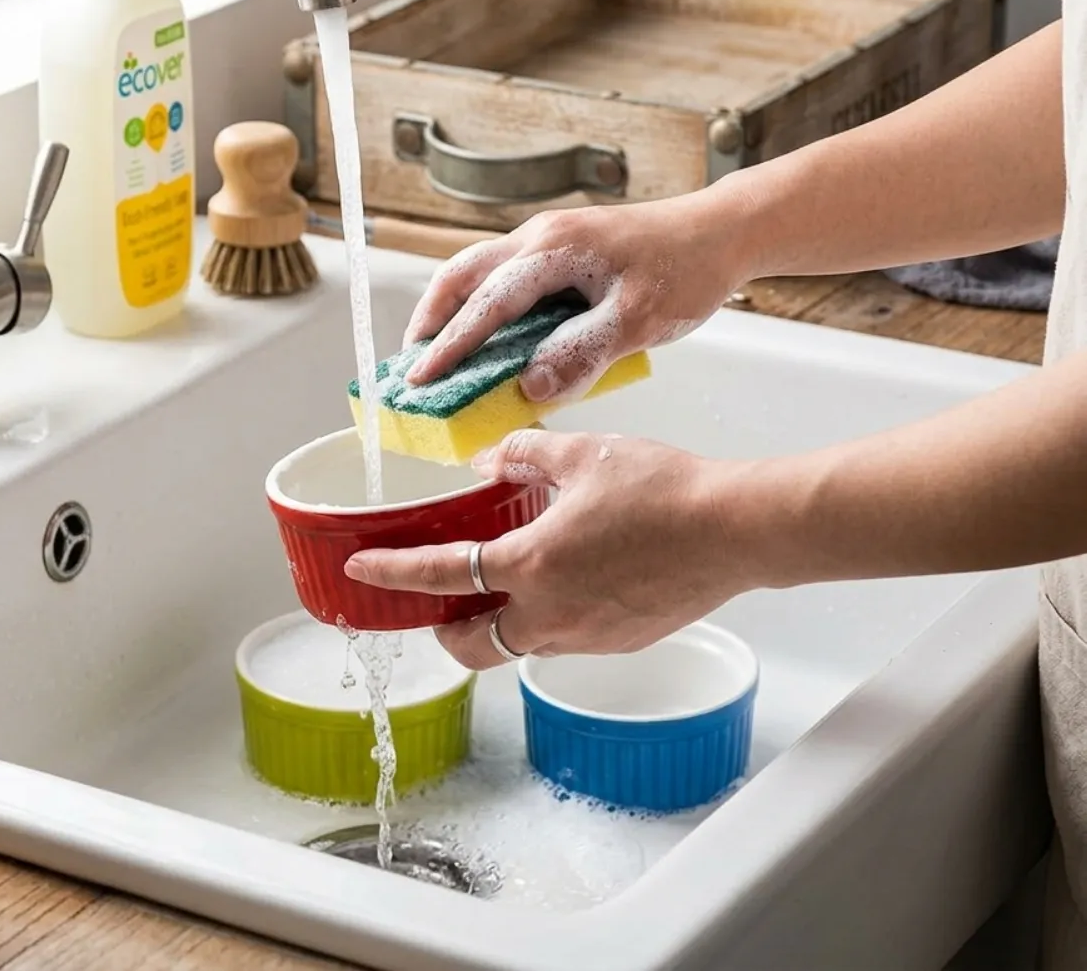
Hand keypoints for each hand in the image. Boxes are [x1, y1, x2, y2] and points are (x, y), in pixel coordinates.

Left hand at [343, 429, 754, 668]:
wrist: (738, 530)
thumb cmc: (666, 490)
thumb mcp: (584, 455)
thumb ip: (524, 456)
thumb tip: (489, 464)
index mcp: (531, 565)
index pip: (440, 574)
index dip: (393, 573)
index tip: (362, 570)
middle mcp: (551, 613)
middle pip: (472, 645)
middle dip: (444, 630)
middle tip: (439, 603)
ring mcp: (587, 636)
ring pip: (520, 645)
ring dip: (500, 622)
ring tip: (509, 583)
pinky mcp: (620, 642)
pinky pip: (566, 639)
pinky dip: (549, 619)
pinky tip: (571, 582)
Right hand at [402, 193, 751, 400]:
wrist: (722, 232)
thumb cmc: (685, 269)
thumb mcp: (637, 321)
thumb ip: (581, 354)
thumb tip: (530, 387)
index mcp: (552, 250)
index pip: (485, 302)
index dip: (451, 344)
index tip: (421, 379)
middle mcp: (540, 236)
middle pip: (462, 274)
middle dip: (430, 318)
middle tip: (412, 363)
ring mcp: (548, 237)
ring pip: (479, 269)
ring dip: (452, 307)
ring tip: (436, 349)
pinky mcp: (562, 247)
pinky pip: (504, 273)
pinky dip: (481, 301)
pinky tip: (488, 332)